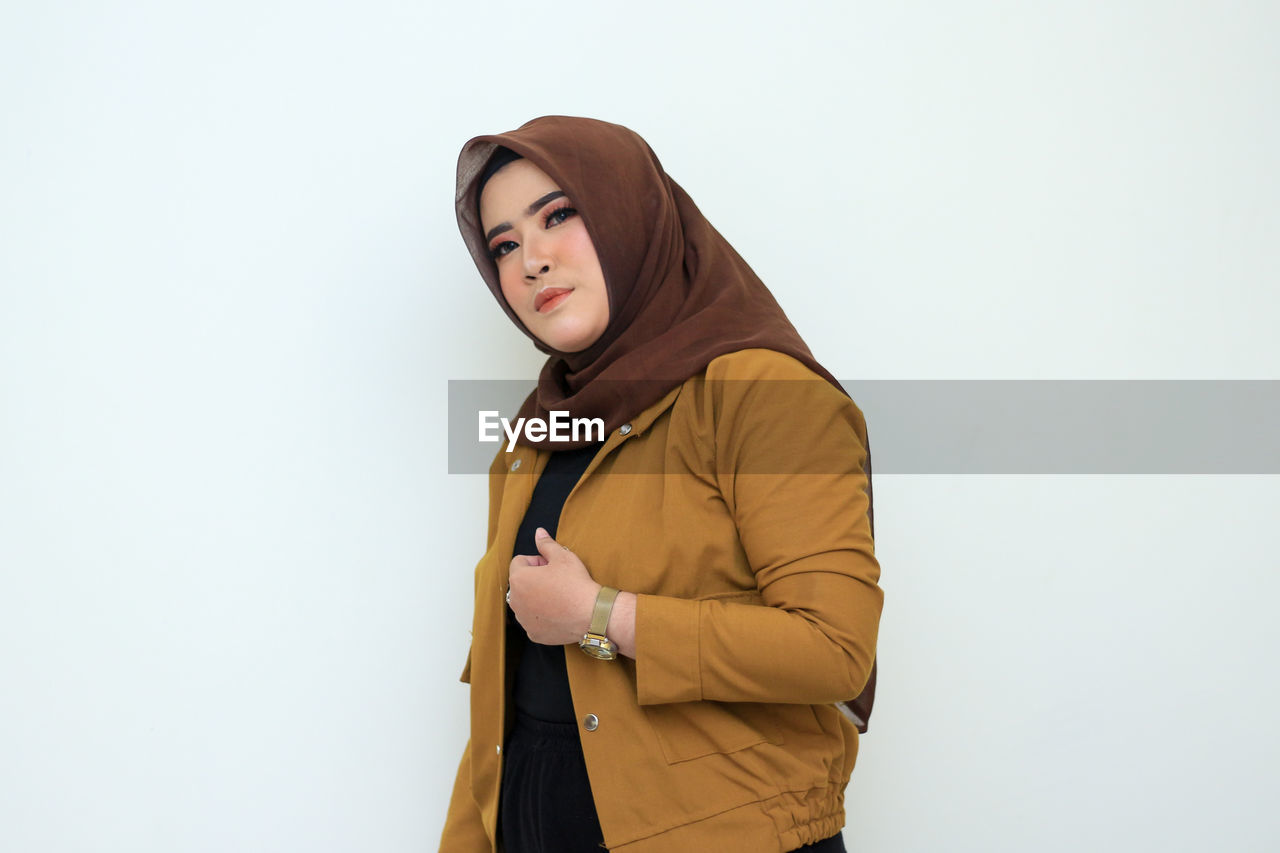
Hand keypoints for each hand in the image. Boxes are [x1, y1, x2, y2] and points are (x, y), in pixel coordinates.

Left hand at [507, 527, 600, 645]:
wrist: (592, 614)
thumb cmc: (576, 583)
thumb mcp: (563, 556)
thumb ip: (546, 544)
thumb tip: (539, 532)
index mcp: (518, 579)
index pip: (519, 562)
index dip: (536, 561)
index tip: (551, 566)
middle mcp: (515, 601)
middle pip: (520, 583)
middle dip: (534, 579)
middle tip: (556, 580)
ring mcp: (524, 620)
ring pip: (525, 603)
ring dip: (536, 598)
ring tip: (558, 597)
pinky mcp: (534, 634)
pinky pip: (533, 621)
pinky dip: (542, 616)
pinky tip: (558, 612)